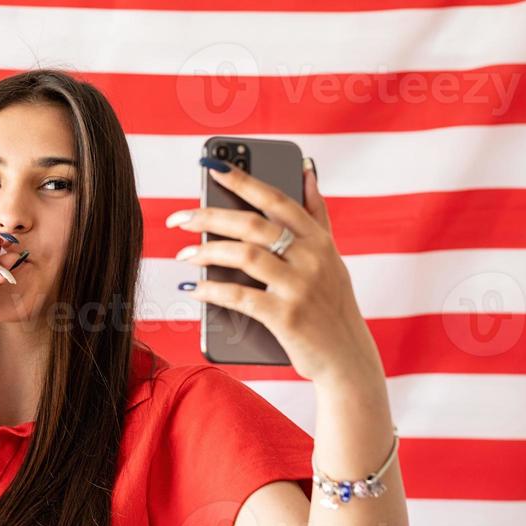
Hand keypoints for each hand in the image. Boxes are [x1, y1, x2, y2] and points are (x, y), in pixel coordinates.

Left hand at [166, 159, 383, 383]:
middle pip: (252, 225)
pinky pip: (239, 297)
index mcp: (319, 239)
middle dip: (209, 216)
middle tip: (178, 218)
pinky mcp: (286, 317)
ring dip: (206, 252)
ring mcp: (300, 287)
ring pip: (244, 256)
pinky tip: (193, 288)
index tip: (213, 166)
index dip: (244, 180)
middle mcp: (312, 258)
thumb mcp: (332, 256)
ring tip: (182, 253)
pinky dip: (211, 290)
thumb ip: (317, 214)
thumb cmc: (332, 305)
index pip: (277, 199)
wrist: (347, 359)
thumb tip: (306, 170)